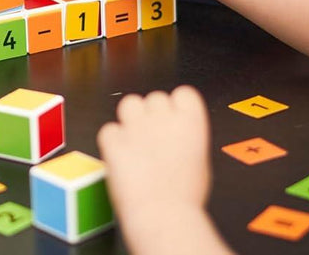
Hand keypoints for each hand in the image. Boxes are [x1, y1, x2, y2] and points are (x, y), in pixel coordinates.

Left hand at [97, 86, 211, 227]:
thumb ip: (187, 139)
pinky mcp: (113, 140)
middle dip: (153, 114)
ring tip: (134, 141)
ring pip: (129, 103)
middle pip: (155, 97)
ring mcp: (136, 126)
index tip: (174, 119)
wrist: (162, 215)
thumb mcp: (200, 162)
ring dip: (130, 118)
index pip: (183, 93)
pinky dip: (111, 141)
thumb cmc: (185, 198)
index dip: (177, 106)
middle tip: (152, 138)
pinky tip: (119, 157)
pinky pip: (108, 130)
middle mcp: (163, 116)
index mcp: (190, 120)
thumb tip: (179, 138)